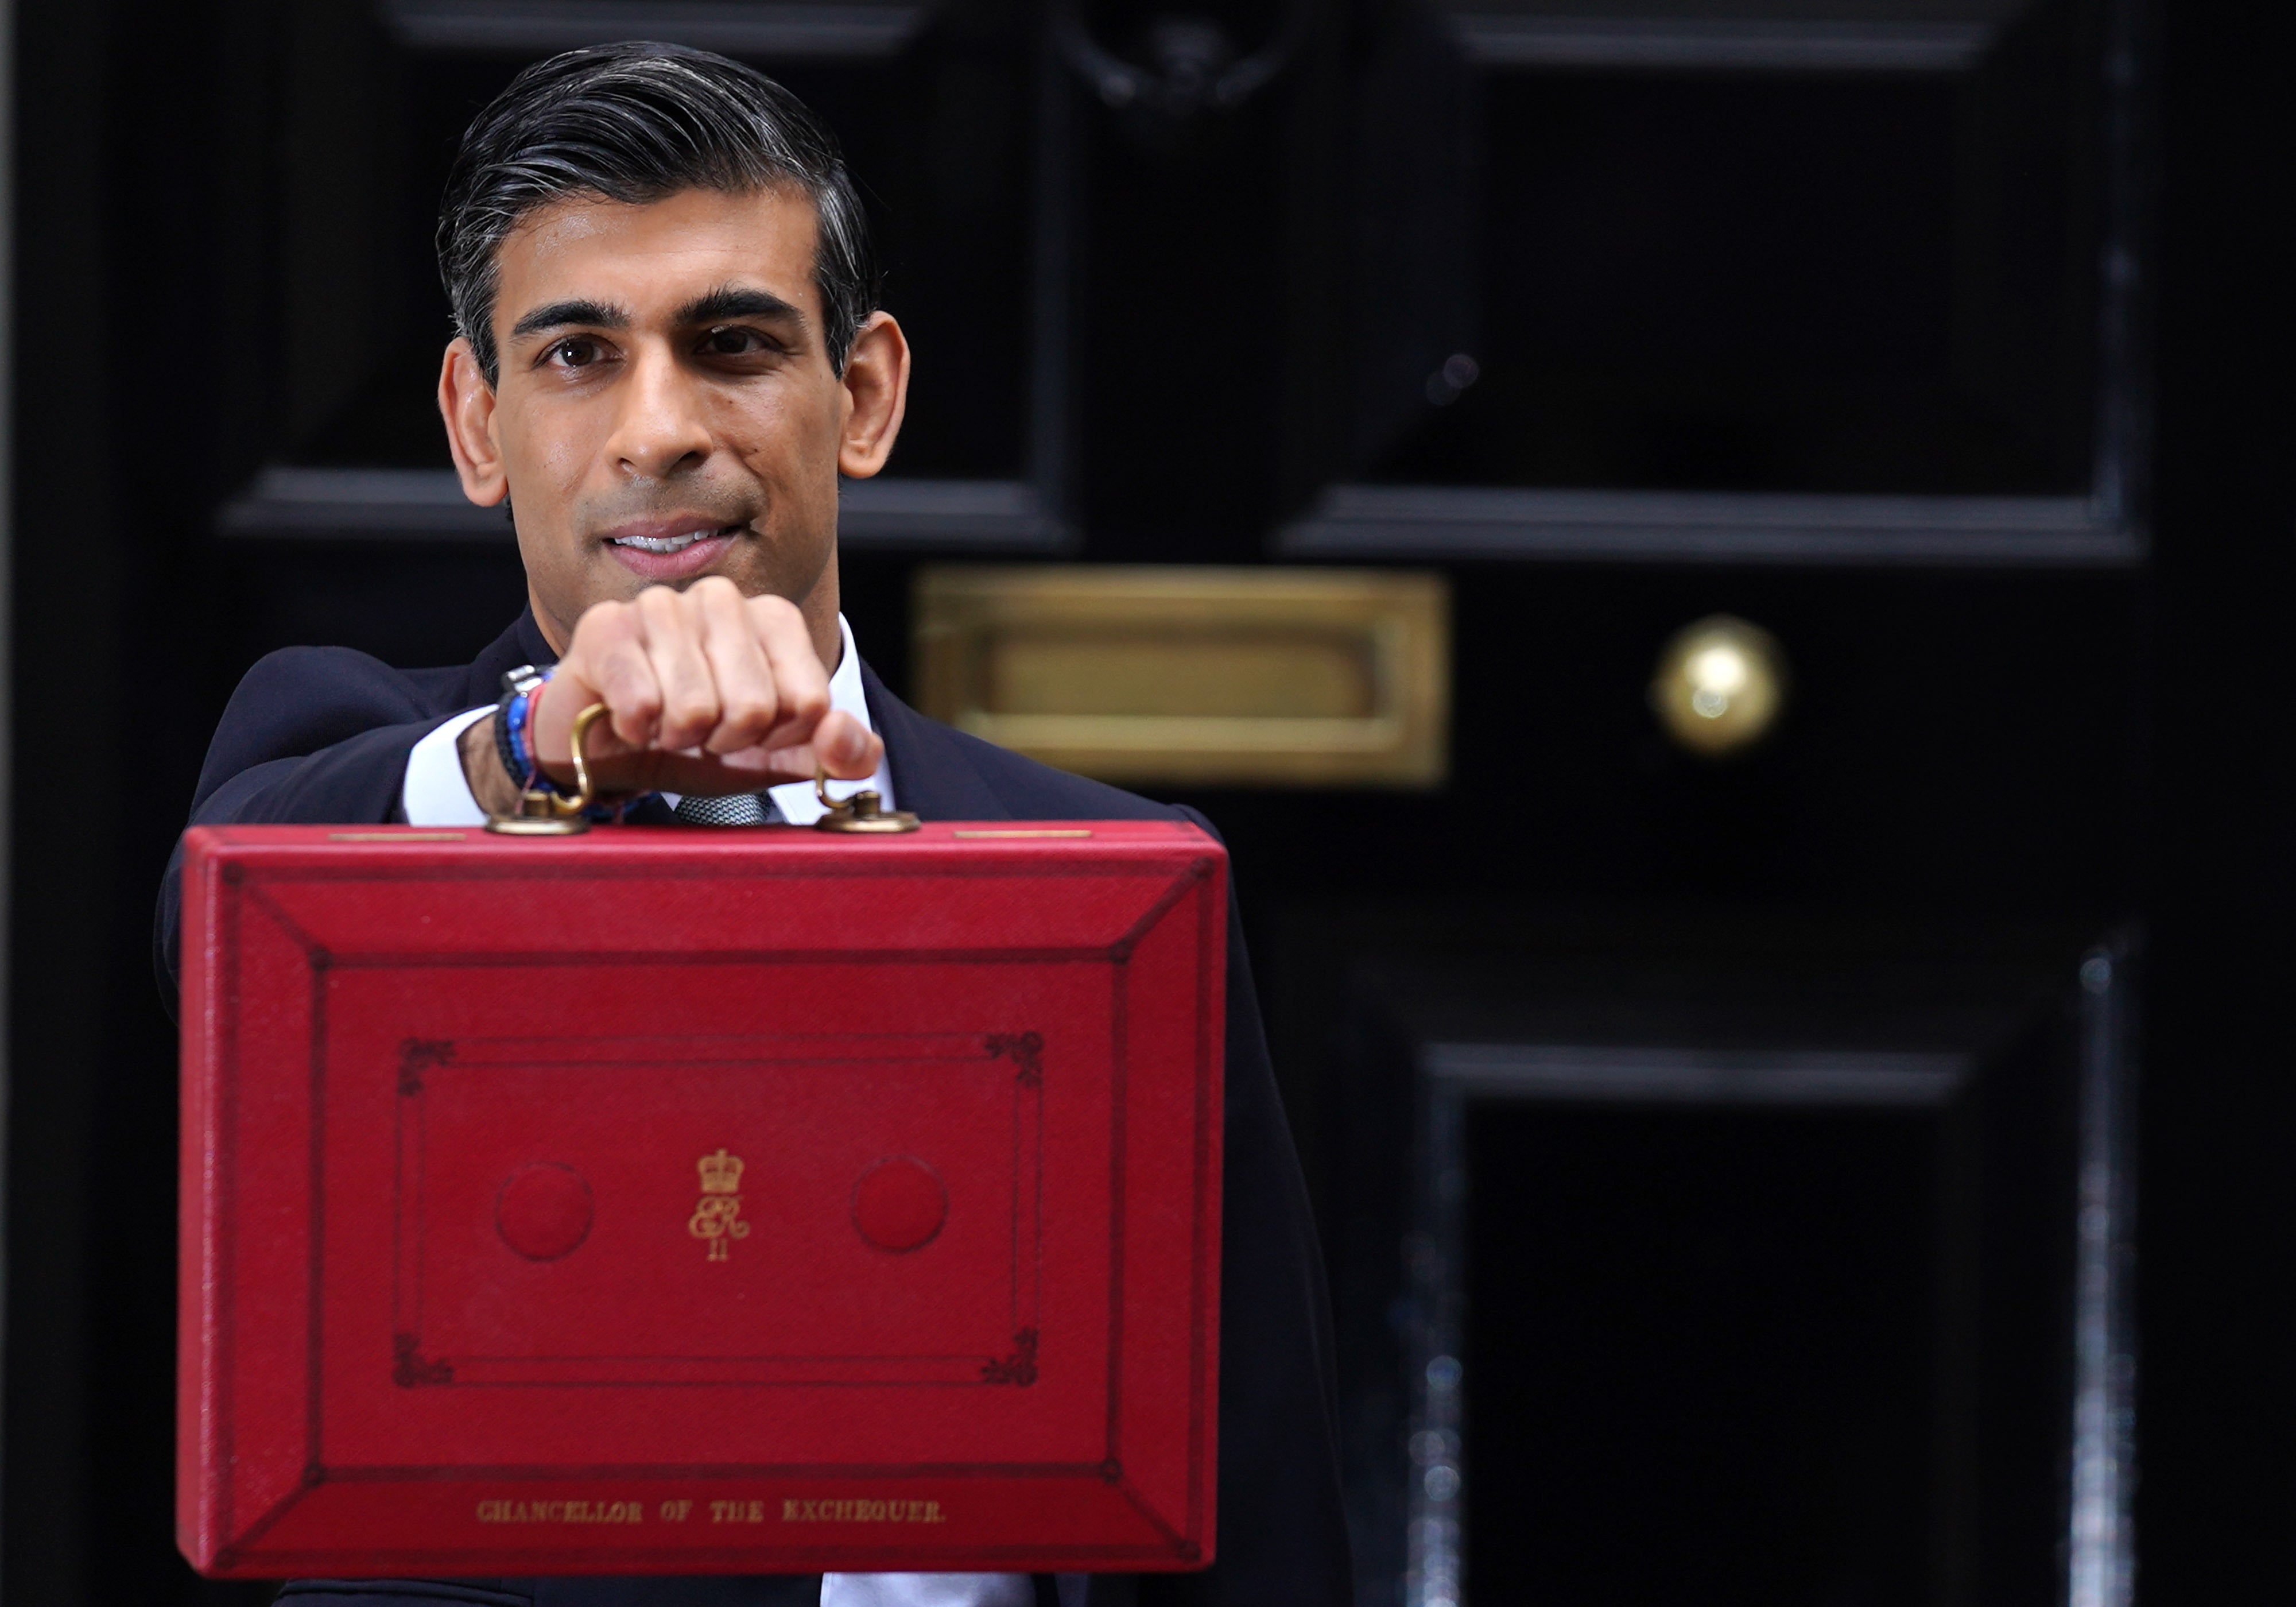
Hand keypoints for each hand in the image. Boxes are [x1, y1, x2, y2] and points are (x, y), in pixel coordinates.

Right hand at [463, 579, 882, 810]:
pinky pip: (642, 702)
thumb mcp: (780, 757)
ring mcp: (661, 605)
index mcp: (775, 619)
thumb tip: (841, 734)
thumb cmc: (699, 742)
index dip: (779, 739)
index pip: (810, 704)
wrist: (610, 749)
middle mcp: (722, 600)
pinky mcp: (606, 626)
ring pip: (697, 709)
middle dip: (725, 741)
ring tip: (664, 722)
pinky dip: (636, 731)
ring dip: (678, 738)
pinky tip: (629, 718)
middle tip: (700, 731)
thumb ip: (839, 752)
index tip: (750, 732)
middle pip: (755, 708)